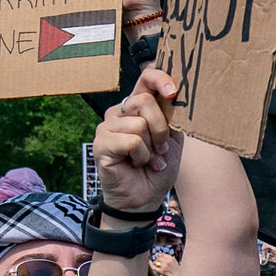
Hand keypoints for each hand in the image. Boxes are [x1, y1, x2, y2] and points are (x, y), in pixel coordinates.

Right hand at [94, 66, 183, 214]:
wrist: (146, 197)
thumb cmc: (159, 166)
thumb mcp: (172, 137)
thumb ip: (171, 115)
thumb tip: (175, 93)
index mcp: (138, 106)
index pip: (146, 78)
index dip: (160, 78)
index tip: (174, 92)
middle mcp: (119, 112)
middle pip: (145, 101)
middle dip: (161, 128)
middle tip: (161, 148)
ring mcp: (107, 127)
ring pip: (139, 123)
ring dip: (151, 146)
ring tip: (148, 159)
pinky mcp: (100, 144)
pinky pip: (131, 140)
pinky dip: (141, 156)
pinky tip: (136, 165)